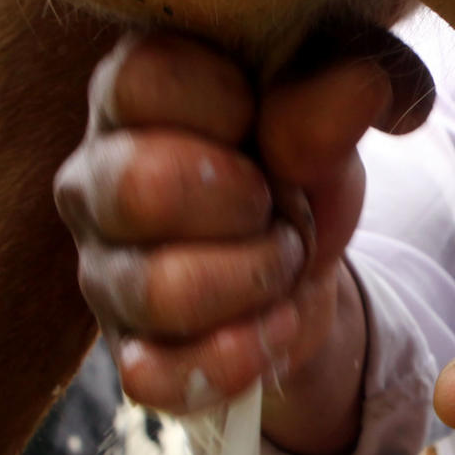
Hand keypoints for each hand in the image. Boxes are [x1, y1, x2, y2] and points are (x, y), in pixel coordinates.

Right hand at [53, 30, 429, 454]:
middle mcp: (93, 182)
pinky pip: (157, 375)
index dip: (229, 104)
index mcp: (128, 96)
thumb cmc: (295, 167)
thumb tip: (361, 83)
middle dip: (245, 201)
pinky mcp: (127, 353)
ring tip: (281, 263)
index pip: (143, 79)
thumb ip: (328, 101)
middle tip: (274, 202)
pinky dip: (239, 357)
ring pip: (161, 290)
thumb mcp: (324, 122)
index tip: (261, 116)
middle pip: (140, 187)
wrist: (305, 268)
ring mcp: (102, 274)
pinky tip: (274, 326)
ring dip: (255, 279)